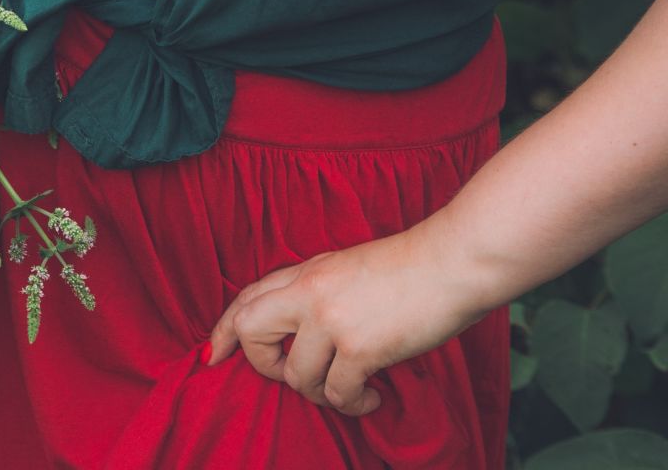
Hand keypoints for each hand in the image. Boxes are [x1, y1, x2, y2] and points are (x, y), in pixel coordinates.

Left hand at [205, 227, 491, 415]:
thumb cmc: (411, 267)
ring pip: (296, 376)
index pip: (247, 298)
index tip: (214, 354)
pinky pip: (337, 393)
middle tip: (289, 375)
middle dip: (261, 364)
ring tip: (348, 392)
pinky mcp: (360, 347)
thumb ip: (316, 290)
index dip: (225, 329)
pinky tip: (372, 399)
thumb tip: (298, 325)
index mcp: (305, 272)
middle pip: (251, 331)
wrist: (454, 261)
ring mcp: (331, 320)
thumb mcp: (347, 267)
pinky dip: (353, 405)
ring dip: (320, 395)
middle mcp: (308, 294)